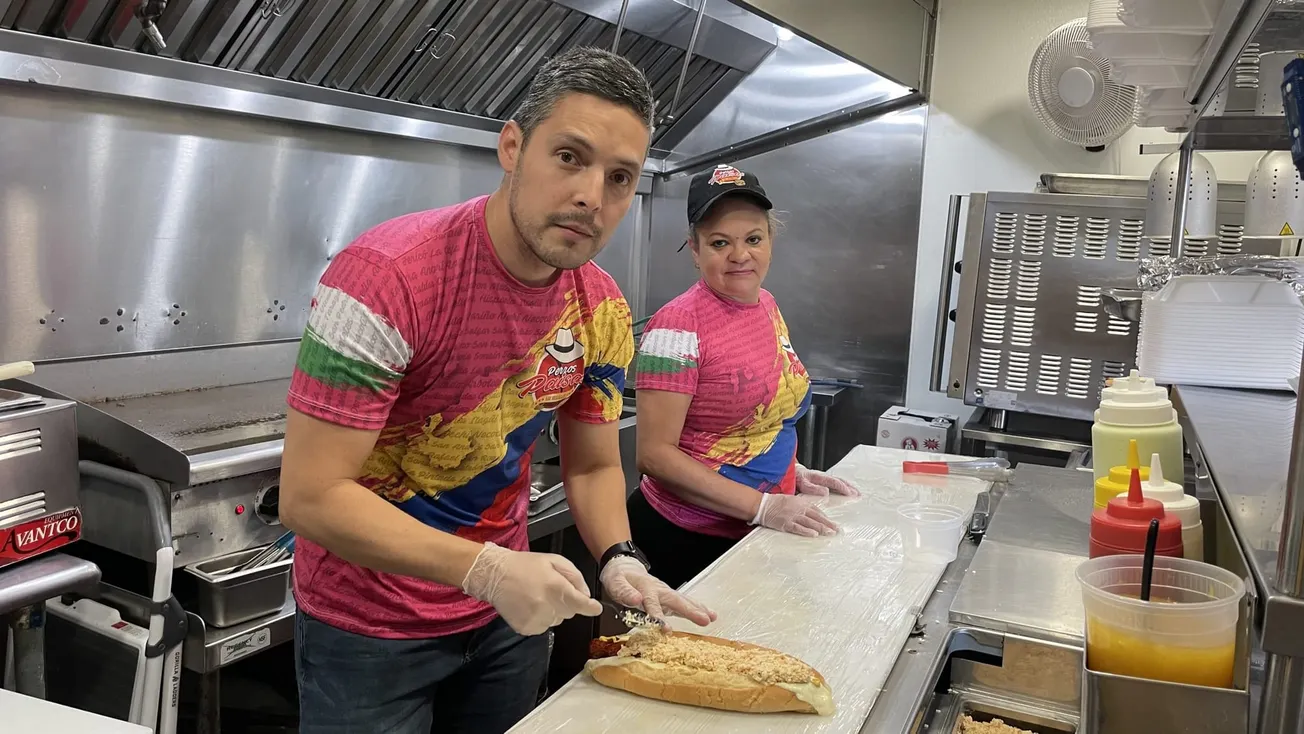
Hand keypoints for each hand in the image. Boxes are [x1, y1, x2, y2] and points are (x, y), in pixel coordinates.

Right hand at [461, 542, 602, 635]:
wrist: (494, 575)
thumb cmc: (525, 565)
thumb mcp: (554, 560)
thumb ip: (574, 576)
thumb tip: (585, 595)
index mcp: (556, 587)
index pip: (582, 605)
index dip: (592, 607)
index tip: (596, 607)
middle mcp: (548, 607)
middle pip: (570, 612)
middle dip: (566, 602)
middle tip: (551, 589)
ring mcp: (536, 620)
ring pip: (557, 621)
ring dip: (553, 611)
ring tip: (536, 596)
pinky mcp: (526, 629)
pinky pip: (543, 627)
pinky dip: (540, 618)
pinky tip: (529, 605)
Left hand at [600, 556, 715, 626]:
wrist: (624, 567)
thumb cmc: (619, 577)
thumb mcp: (615, 583)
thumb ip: (624, 592)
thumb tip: (636, 599)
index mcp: (646, 588)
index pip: (652, 604)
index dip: (659, 617)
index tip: (666, 629)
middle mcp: (659, 590)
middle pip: (676, 601)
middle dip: (691, 611)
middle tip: (704, 620)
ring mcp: (665, 593)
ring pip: (684, 600)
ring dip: (698, 609)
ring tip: (711, 618)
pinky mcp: (668, 598)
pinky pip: (684, 603)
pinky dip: (697, 608)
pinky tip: (709, 615)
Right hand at [751, 493, 838, 536]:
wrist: (762, 504)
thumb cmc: (775, 502)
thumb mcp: (791, 501)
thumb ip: (801, 506)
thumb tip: (810, 514)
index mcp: (801, 502)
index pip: (816, 510)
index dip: (825, 517)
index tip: (832, 523)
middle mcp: (799, 509)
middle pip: (817, 517)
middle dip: (828, 524)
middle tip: (837, 530)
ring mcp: (792, 516)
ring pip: (810, 522)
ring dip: (821, 528)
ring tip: (830, 533)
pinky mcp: (786, 524)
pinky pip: (798, 528)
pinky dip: (807, 531)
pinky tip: (814, 534)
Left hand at [795, 464, 860, 496]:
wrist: (791, 472)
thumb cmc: (796, 478)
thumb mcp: (802, 483)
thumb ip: (812, 488)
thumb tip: (825, 492)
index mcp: (819, 477)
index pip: (834, 482)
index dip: (843, 488)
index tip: (851, 494)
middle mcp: (823, 476)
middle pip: (840, 481)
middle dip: (850, 488)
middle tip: (859, 495)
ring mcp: (824, 478)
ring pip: (839, 481)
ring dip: (848, 487)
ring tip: (857, 494)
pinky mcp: (823, 480)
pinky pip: (835, 483)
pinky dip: (843, 487)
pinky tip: (847, 491)